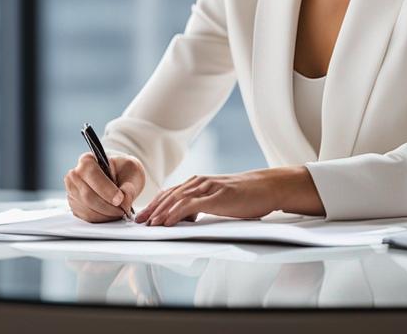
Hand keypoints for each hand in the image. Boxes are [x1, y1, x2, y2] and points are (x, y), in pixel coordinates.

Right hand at [65, 152, 145, 222]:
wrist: (119, 176)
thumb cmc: (124, 170)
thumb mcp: (132, 171)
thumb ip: (129, 187)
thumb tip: (123, 203)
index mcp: (87, 160)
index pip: (92, 175)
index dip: (106, 190)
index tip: (120, 199)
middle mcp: (75, 175)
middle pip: (88, 196)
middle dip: (108, 207)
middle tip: (123, 210)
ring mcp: (72, 191)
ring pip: (87, 209)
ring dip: (106, 215)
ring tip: (119, 212)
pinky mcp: (75, 205)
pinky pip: (86, 217)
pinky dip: (101, 219)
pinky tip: (111, 214)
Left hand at [134, 166, 323, 225]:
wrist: (268, 187)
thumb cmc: (246, 195)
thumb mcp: (220, 200)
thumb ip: (203, 204)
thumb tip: (187, 217)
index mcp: (199, 183)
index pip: (171, 193)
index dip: (155, 204)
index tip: (143, 215)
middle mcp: (200, 183)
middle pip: (169, 195)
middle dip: (152, 209)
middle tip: (138, 221)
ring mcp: (208, 188)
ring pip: (176, 199)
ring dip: (160, 212)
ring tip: (148, 224)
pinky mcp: (217, 197)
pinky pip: (191, 205)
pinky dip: (176, 213)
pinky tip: (167, 221)